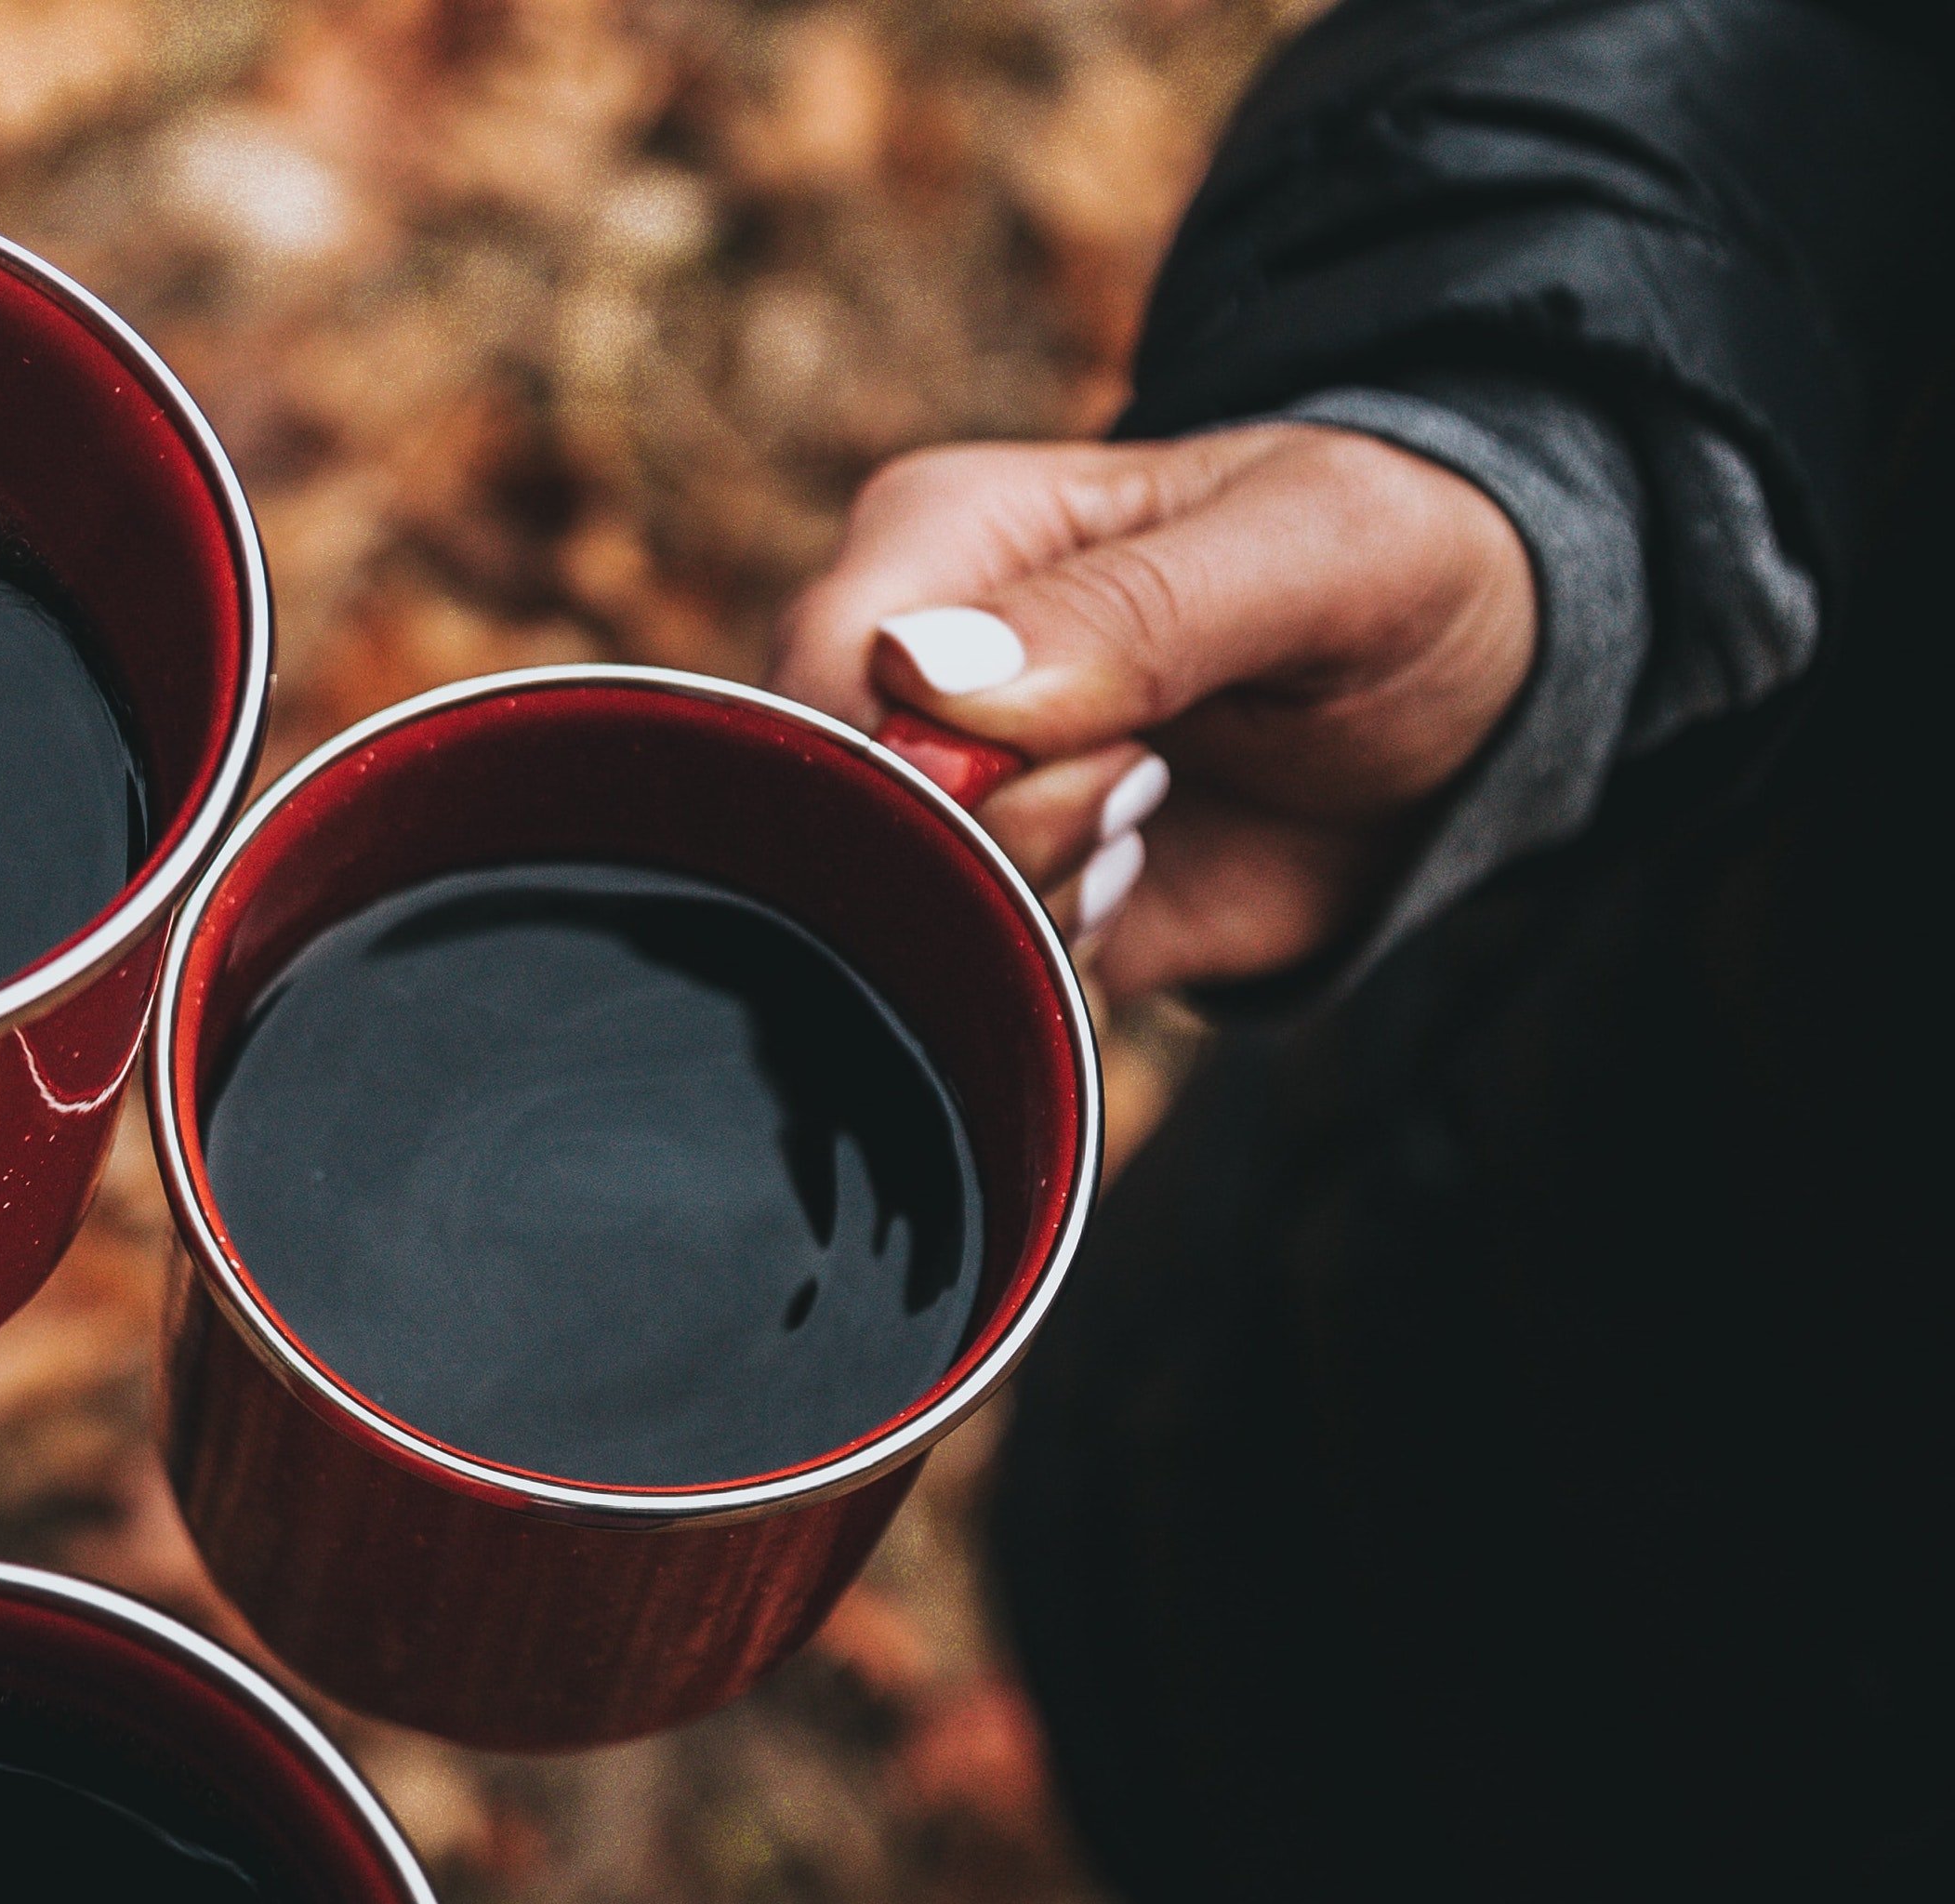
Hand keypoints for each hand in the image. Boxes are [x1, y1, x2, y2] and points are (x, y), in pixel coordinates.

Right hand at [772, 426, 1536, 994]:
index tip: (1112, 753)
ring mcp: (935, 798)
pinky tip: (1131, 879)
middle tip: (1143, 788)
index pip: (824, 678)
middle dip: (992, 846)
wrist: (1460, 706)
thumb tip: (919, 678)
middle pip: (836, 814)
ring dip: (1031, 907)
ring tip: (1146, 816)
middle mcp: (898, 674)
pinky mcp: (983, 905)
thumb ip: (1128, 612)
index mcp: (935, 543)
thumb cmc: (1387, 571)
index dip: (932, 760)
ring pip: (887, 913)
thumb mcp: (1309, 552)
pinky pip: (951, 980)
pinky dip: (1045, 966)